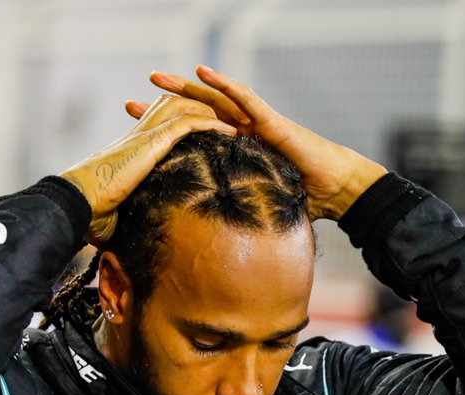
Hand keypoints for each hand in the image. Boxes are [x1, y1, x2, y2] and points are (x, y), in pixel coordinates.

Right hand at [60, 95, 237, 244]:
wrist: (77, 204)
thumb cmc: (89, 215)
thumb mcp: (119, 214)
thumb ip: (134, 217)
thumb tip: (136, 252)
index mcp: (130, 148)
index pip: (159, 122)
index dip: (182, 122)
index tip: (205, 133)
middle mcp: (138, 135)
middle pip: (173, 105)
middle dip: (200, 108)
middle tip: (226, 120)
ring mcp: (144, 136)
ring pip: (182, 108)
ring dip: (210, 112)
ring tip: (234, 123)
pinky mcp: (151, 143)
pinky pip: (187, 123)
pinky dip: (210, 123)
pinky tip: (228, 130)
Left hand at [128, 66, 387, 221]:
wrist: (335, 191)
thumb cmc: (304, 202)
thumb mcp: (258, 211)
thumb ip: (236, 220)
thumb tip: (214, 252)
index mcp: (235, 152)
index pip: (194, 140)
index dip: (166, 136)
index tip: (136, 137)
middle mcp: (242, 133)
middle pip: (195, 115)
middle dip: (163, 109)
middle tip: (130, 104)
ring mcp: (256, 123)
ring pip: (214, 99)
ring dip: (184, 87)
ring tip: (155, 77)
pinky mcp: (271, 120)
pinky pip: (244, 98)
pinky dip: (223, 84)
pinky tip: (202, 72)